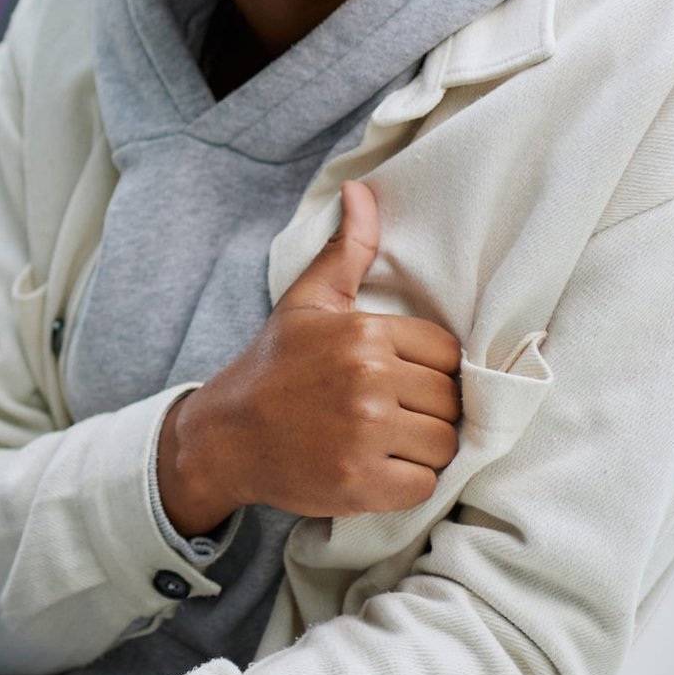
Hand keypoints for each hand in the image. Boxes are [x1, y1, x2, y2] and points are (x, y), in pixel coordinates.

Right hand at [158, 181, 462, 530]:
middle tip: (385, 415)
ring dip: (419, 450)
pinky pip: (423, 485)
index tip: (393, 380)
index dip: (426, 370)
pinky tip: (373, 469)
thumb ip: (346, 250)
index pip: (447, 355)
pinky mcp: (361, 482)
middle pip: (450, 402)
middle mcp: (368, 381)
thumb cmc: (274, 367)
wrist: (223, 436)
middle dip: (425, 411)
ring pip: (443, 444)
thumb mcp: (306, 302)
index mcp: (364, 334)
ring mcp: (365, 434)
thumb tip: (360, 189)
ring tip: (380, 441)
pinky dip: (405, 484)